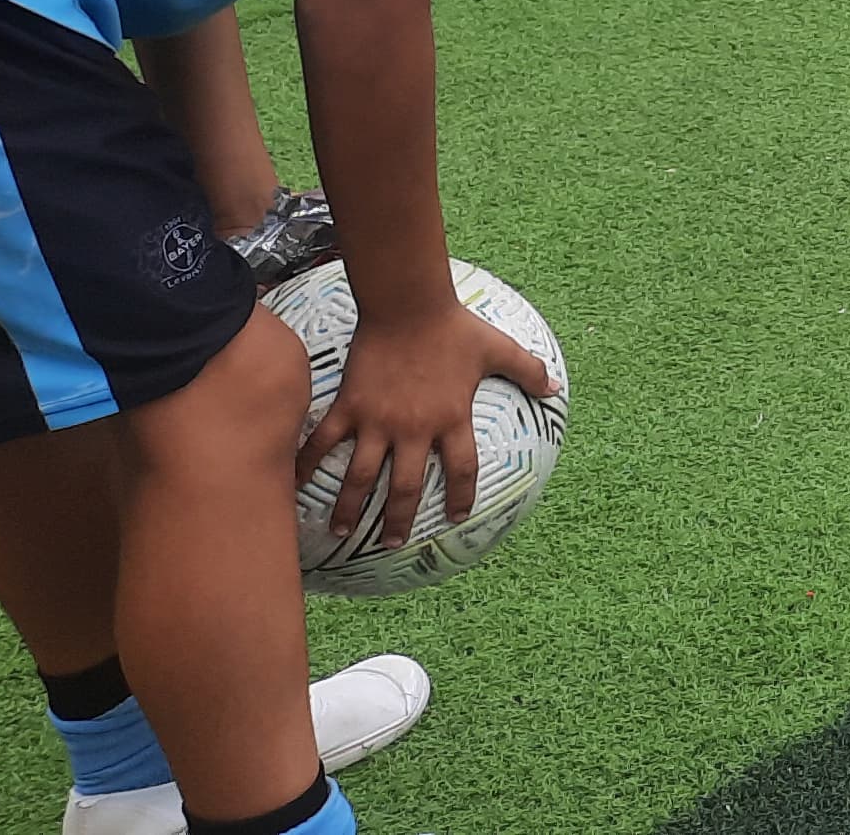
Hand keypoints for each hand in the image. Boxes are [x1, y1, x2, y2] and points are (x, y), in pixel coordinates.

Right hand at [303, 295, 559, 546]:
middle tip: (392, 544)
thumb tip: (555, 388)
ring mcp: (377, 421)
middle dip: (399, 521)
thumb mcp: (499, 348)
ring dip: (351, 508)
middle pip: (407, 488)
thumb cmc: (454, 328)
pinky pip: (322, 443)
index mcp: (452, 419)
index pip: (462, 471)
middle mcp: (414, 429)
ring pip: (361, 477)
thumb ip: (529, 371)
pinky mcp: (348, 407)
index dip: (461, 498)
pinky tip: (294, 487)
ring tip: (342, 531)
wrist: (408, 305)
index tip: (456, 519)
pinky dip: (306, 466)